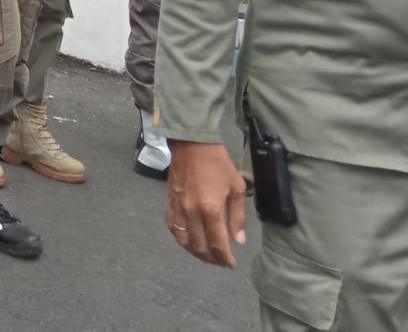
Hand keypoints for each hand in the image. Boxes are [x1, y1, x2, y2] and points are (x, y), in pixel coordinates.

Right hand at [166, 140, 247, 267]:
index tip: (231, 264)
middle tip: (221, 261)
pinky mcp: (169, 203)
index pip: (217, 243)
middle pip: (200, 246)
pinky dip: (180, 239)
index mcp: (210, 209)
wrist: (192, 144)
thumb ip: (237, 216)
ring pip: (184, 241)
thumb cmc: (218, 163)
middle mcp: (191, 213)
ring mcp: (178, 208)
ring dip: (195, 252)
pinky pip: (172, 228)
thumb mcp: (236, 187)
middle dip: (211, 258)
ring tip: (206, 255)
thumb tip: (238, 240)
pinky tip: (189, 241)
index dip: (225, 258)